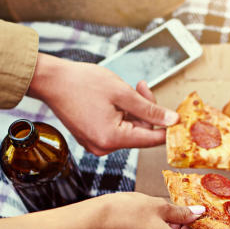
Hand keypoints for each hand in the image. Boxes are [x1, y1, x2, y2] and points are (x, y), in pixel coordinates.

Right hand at [28, 54, 178, 155]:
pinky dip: (122, 115)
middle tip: (141, 87)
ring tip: (127, 89)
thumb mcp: (122, 93)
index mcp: (112, 139)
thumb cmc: (82, 83)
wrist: (51, 81)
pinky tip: (117, 98)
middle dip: (146, 111)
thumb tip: (173, 122)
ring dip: (134, 111)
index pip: (152, 139)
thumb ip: (149, 109)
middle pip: (141, 133)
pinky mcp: (92, 138)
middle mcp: (104, 148)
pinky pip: (117, 129)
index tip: (179, 115)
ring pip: (130, 130)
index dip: (168, 126)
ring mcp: (97, 145)